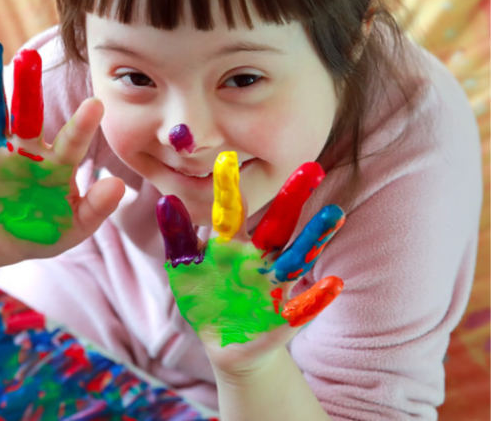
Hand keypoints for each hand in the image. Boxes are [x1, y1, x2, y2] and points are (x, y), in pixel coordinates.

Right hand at [0, 40, 123, 267]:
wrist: (0, 243)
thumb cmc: (43, 231)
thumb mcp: (73, 227)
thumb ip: (96, 209)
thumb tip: (120, 185)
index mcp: (57, 165)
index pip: (72, 142)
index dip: (83, 125)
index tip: (96, 104)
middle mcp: (27, 150)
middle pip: (29, 113)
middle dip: (28, 86)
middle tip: (30, 56)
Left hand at [156, 151, 343, 376]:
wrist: (224, 343)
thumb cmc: (205, 298)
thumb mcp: (184, 269)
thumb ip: (178, 238)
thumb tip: (166, 200)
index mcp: (232, 243)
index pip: (232, 210)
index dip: (229, 187)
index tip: (227, 156)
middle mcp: (259, 257)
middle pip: (278, 223)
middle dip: (293, 197)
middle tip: (312, 167)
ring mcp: (274, 285)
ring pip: (297, 257)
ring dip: (315, 237)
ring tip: (334, 213)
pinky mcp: (284, 317)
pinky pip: (303, 306)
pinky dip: (317, 297)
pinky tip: (333, 283)